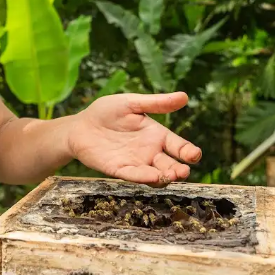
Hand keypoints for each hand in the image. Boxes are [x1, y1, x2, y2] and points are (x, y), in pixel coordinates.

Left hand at [65, 93, 201, 186]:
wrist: (79, 126)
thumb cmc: (106, 112)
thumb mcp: (131, 103)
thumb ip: (156, 103)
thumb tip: (184, 96)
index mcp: (157, 135)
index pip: (178, 146)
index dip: (188, 152)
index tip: (194, 155)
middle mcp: (150, 152)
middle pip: (170, 164)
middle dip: (178, 170)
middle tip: (183, 171)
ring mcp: (135, 163)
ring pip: (155, 175)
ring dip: (164, 177)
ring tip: (170, 175)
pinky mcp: (119, 170)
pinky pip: (134, 175)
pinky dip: (143, 177)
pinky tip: (152, 176)